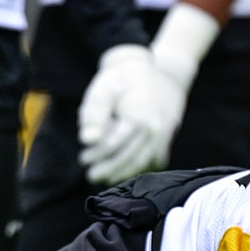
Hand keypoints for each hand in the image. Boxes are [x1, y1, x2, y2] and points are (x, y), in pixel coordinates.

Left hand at [78, 44, 186, 184]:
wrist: (154, 73)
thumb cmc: (122, 80)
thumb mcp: (103, 90)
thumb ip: (93, 114)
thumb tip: (87, 139)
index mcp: (137, 118)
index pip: (113, 145)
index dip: (96, 155)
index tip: (83, 159)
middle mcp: (153, 130)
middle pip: (129, 158)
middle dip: (109, 169)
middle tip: (92, 176)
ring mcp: (162, 136)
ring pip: (143, 163)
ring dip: (124, 173)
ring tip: (107, 177)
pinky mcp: (166, 139)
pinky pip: (155, 161)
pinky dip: (140, 169)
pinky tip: (126, 171)